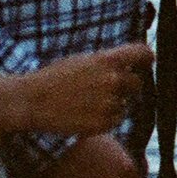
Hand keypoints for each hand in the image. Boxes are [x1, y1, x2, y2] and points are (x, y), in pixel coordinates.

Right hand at [18, 43, 150, 136]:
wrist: (31, 101)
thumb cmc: (54, 78)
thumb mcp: (82, 61)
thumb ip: (108, 62)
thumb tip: (130, 65)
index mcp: (108, 60)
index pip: (143, 53)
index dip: (146, 58)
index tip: (146, 63)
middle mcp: (113, 80)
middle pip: (138, 83)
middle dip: (126, 86)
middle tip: (105, 89)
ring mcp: (110, 103)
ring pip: (125, 104)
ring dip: (113, 104)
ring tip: (88, 103)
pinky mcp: (104, 123)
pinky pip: (116, 120)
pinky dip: (107, 119)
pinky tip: (86, 114)